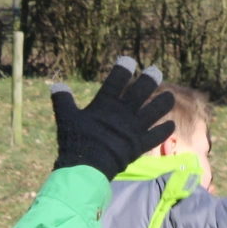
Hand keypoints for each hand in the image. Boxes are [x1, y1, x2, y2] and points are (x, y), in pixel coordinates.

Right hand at [50, 58, 174, 178]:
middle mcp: (123, 112)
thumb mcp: (66, 118)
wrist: (86, 168)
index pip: (116, 81)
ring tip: (169, 96)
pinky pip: (157, 135)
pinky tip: (170, 125)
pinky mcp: (140, 144)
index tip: (129, 60)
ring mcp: (134, 128)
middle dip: (150, 79)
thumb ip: (63, 100)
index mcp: (106, 104)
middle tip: (155, 71)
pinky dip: (164, 130)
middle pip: (142, 91)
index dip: (123, 68)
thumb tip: (56, 85)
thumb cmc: (75, 141)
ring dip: (164, 102)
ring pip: (155, 110)